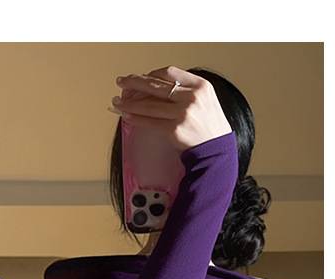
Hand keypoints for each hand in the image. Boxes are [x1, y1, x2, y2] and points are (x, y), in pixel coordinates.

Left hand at [108, 66, 232, 151]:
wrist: (216, 149)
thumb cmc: (208, 126)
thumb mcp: (204, 100)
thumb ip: (184, 91)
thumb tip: (154, 88)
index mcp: (200, 85)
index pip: (169, 72)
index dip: (150, 74)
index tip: (138, 77)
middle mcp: (192, 97)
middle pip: (156, 85)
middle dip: (134, 83)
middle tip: (121, 83)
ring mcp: (183, 113)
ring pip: (149, 105)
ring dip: (130, 103)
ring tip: (117, 102)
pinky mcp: (175, 130)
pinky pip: (149, 122)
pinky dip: (135, 119)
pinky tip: (126, 117)